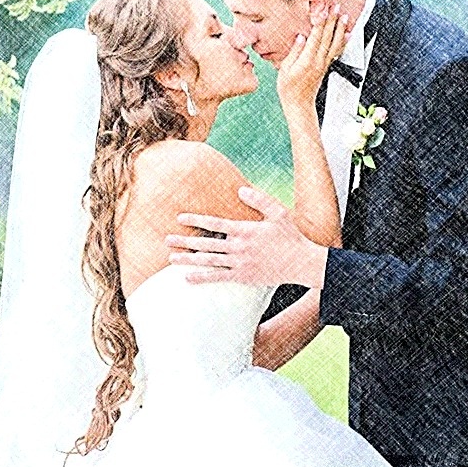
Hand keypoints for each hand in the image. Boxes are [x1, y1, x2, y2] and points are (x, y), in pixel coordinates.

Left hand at [165, 186, 327, 287]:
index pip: (215, 223)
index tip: (180, 217)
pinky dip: (202, 277)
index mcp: (245, 229)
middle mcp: (239, 247)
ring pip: (209, 261)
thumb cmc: (290, 236)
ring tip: (171, 257)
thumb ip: (259, 200)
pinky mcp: (243, 276)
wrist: (301, 262)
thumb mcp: (278, 213)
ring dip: (188, 259)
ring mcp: (240, 263)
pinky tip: (188, 278)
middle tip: (166, 239)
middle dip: (185, 240)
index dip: (196, 219)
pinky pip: (218, 277)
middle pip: (206, 243)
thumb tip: (240, 189)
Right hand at [276, 4, 350, 108]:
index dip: (320, 22)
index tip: (324, 9)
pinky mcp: (326, 67)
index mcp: (307, 60)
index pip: (316, 37)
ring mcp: (324, 64)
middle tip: (336, 6)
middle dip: (332, 20)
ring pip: (335, 43)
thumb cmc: (289, 89)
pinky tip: (346, 35)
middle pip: (327, 37)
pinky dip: (342, 42)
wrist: (299, 104)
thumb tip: (300, 37)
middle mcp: (319, 61)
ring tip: (345, 16)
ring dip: (340, 28)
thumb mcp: (285, 69)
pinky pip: (336, 52)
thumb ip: (294, 52)